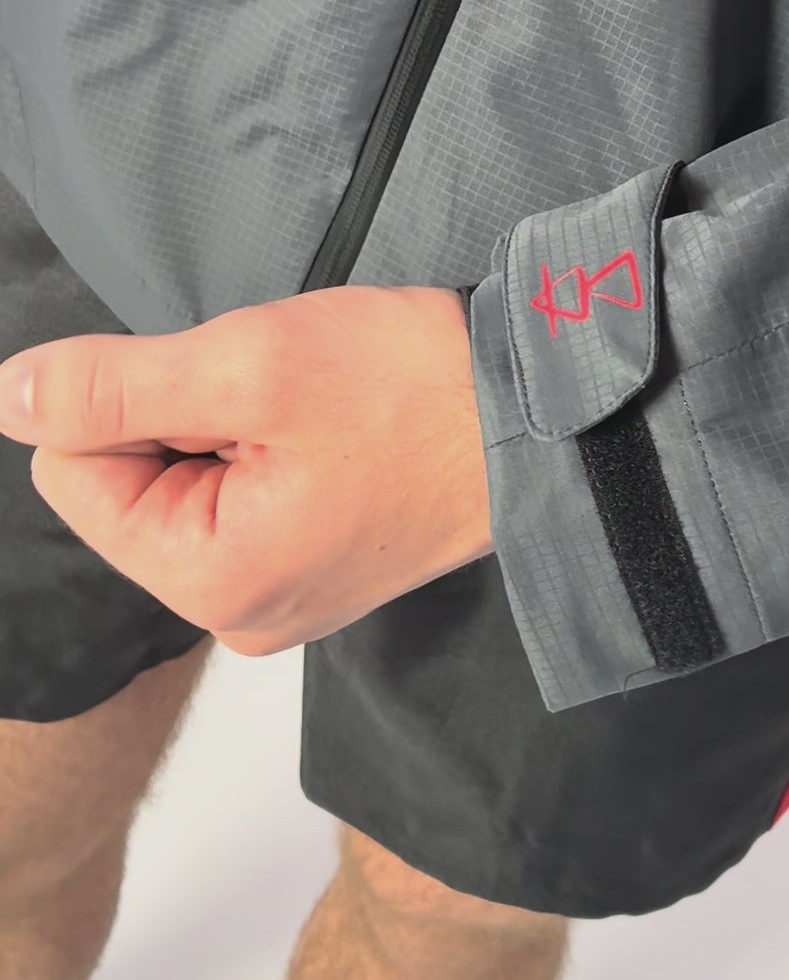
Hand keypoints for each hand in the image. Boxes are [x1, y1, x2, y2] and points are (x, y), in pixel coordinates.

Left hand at [0, 286, 492, 656]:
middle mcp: (236, 616)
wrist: (545, 416)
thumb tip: (10, 398)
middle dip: (185, 417)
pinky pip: (235, 499)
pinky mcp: (310, 569)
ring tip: (313, 414)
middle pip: (127, 485)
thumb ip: (114, 386)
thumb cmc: (414, 389)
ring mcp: (276, 600)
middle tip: (281, 398)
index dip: (134, 400)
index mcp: (210, 582)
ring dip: (228, 427)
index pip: (74, 472)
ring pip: (181, 485)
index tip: (229, 384)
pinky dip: (265, 448)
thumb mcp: (248, 363)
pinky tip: (329, 434)